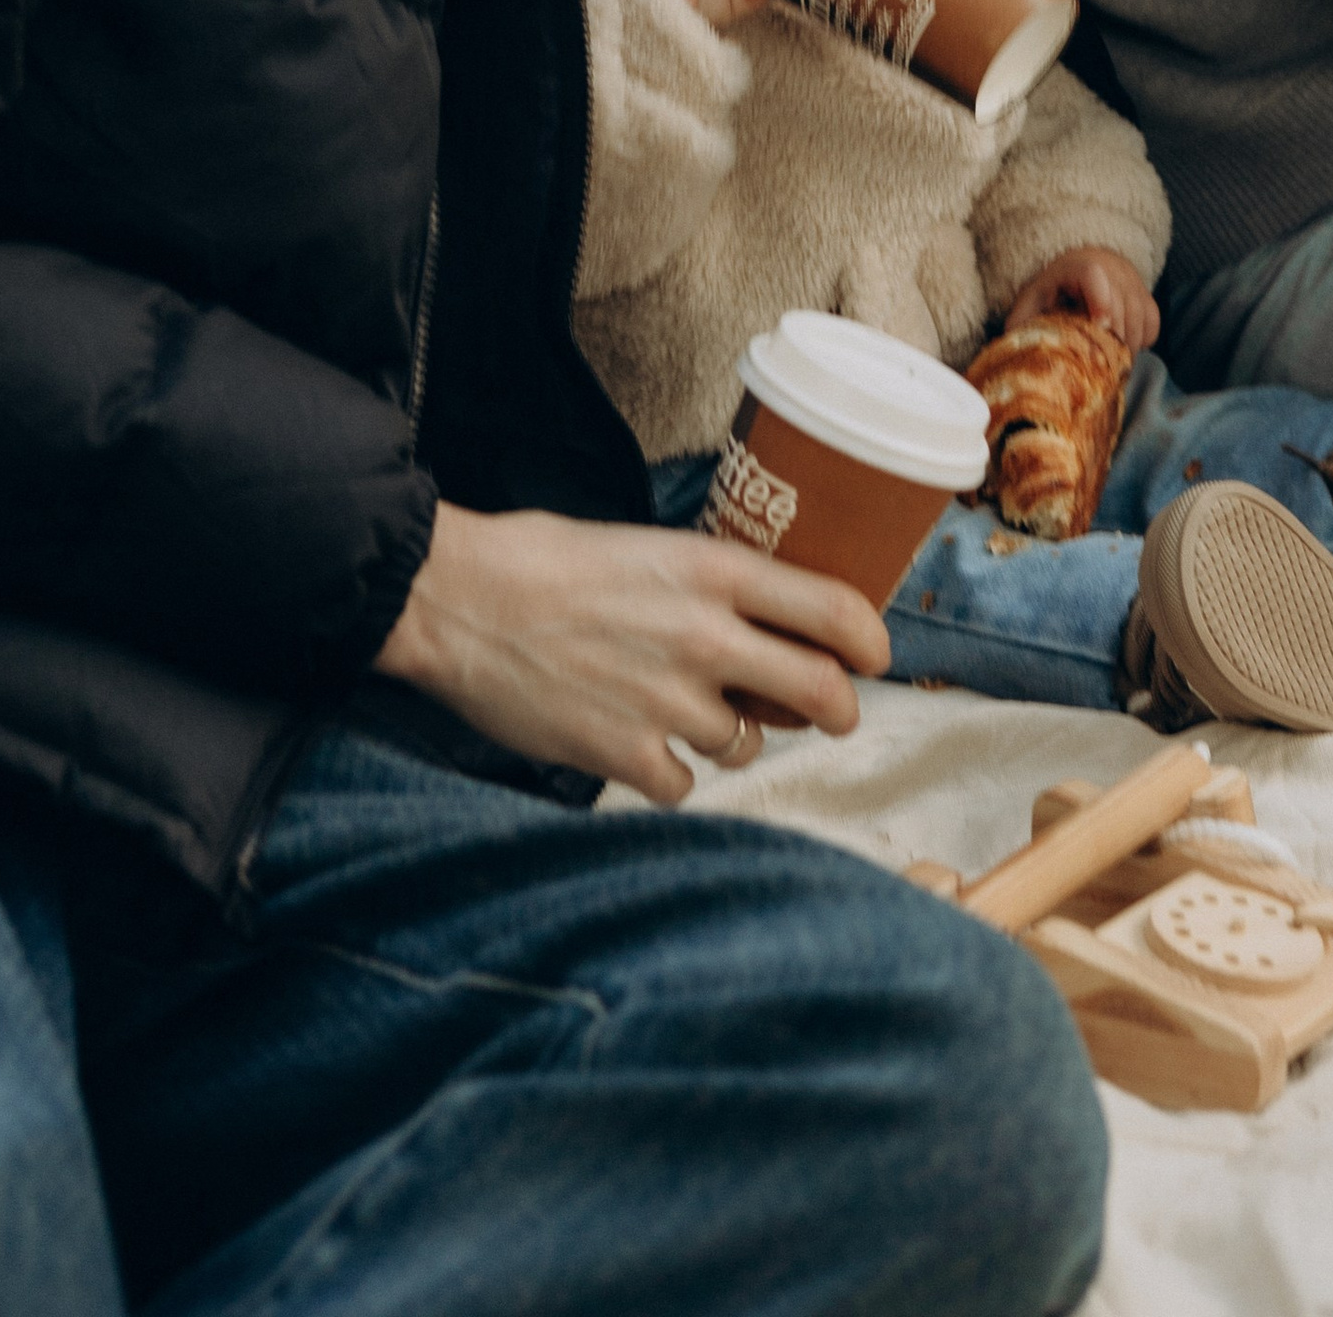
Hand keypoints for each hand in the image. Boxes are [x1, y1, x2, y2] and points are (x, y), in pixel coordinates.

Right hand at [372, 503, 889, 800]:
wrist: (456, 599)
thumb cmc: (544, 559)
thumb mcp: (646, 547)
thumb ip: (709, 585)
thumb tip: (760, 623)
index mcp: (713, 572)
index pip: (832, 607)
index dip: (869, 640)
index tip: (875, 656)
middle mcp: (703, 636)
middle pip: (819, 692)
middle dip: (838, 711)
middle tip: (834, 716)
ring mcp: (666, 700)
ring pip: (747, 744)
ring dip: (733, 736)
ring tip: (688, 711)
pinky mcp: (624, 754)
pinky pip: (684, 784)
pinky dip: (671, 772)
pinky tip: (641, 743)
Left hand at [1004, 245, 1159, 350]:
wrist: (1083, 266)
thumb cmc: (1054, 290)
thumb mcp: (1032, 301)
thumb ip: (1021, 323)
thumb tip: (1014, 353)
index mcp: (1077, 266)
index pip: (1094, 275)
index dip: (1100, 300)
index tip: (1100, 327)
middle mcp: (1111, 268)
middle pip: (1121, 304)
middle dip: (1111, 340)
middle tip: (1099, 367)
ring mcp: (1133, 281)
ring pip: (1139, 318)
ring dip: (1127, 347)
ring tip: (1108, 365)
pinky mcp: (1146, 295)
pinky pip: (1152, 323)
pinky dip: (1142, 341)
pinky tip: (1122, 350)